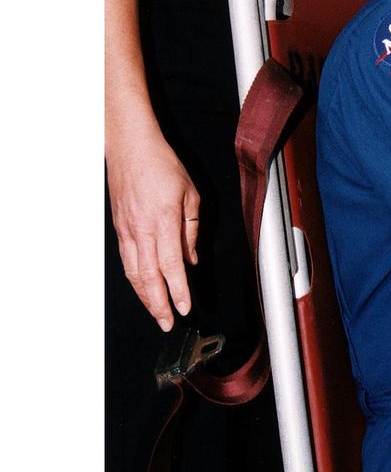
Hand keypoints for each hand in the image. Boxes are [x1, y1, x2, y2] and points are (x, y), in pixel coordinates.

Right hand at [108, 132, 199, 330]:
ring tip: (156, 313)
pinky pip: (127, 261)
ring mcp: (127, 231)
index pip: (171, 265)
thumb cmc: (163, 166)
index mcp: (164, 221)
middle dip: (159, 304)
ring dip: (145, 297)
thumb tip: (191, 259)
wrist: (131, 149)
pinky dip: (135, 280)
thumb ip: (191, 230)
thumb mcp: (190, 195)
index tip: (185, 307)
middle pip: (149, 277)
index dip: (178, 290)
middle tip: (168, 323)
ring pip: (134, 273)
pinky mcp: (119, 229)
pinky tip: (142, 289)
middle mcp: (142, 231)